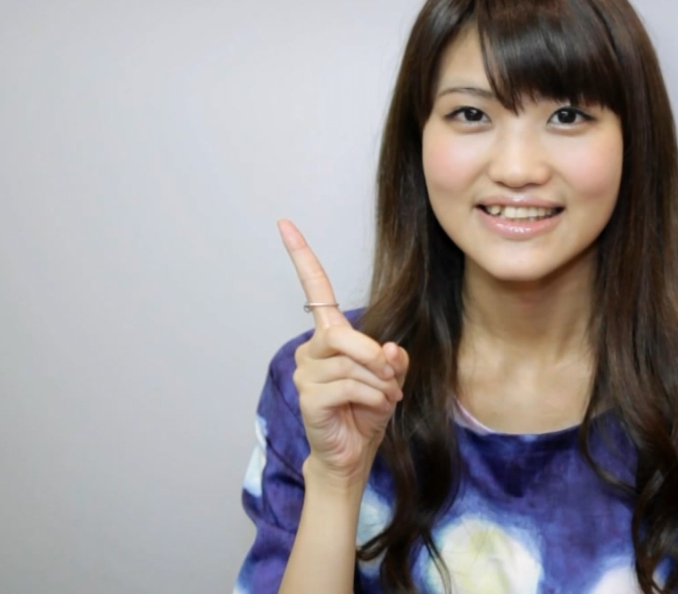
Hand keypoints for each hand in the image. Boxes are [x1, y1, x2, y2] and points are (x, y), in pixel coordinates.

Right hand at [277, 219, 408, 487]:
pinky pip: (351, 386)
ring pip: (354, 365)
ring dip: (380, 384)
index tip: (285, 224)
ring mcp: (306, 373)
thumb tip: (388, 348)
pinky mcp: (308, 397)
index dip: (301, 257)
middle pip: (344, 335)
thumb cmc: (367, 410)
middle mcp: (311, 348)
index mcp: (329, 336)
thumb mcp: (390, 377)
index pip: (315, 290)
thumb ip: (392, 358)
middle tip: (391, 377)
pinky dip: (372, 397)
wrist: (353, 452)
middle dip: (374, 357)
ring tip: (383, 399)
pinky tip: (372, 409)